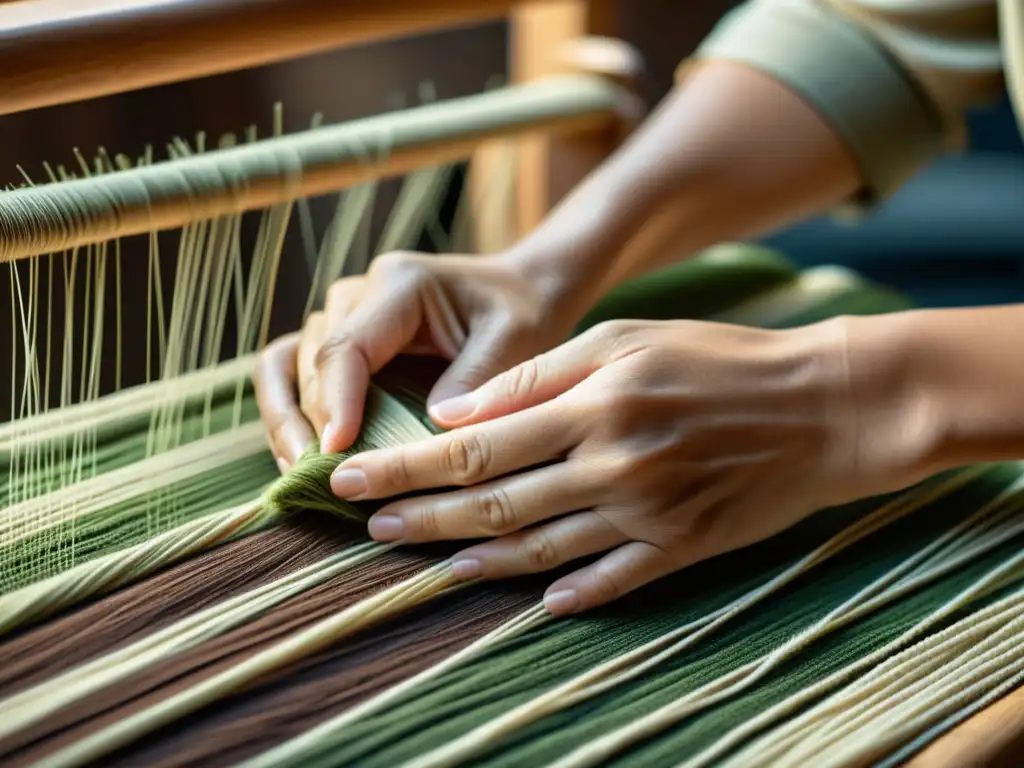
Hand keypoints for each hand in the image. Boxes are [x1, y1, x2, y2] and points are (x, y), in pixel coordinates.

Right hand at [254, 250, 584, 468]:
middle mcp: (358, 295)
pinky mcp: (338, 342)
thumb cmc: (519, 313)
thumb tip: (429, 429)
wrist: (518, 294)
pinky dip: (287, 415)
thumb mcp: (513, 339)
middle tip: (324, 480)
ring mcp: (341, 317)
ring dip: (285, 422)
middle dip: (309, 424)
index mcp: (399, 285)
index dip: (336, 401)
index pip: (348, 346)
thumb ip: (474, 379)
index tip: (337, 451)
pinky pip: (291, 374)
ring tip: (299, 475)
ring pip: (285, 367)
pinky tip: (300, 460)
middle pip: (310, 362)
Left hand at [328, 316, 935, 614]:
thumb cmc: (717, 356)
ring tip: (428, 564)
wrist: (824, 405)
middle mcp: (610, 466)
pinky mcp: (681, 546)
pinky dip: (569, 592)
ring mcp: (646, 514)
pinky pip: (612, 580)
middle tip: (366, 528)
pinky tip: (535, 602)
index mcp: (591, 405)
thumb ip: (536, 374)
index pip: (474, 447)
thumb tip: (456, 413)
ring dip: (475, 561)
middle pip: (492, 504)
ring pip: (539, 550)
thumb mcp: (624, 336)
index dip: (406, 467)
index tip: (351, 481)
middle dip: (420, 518)